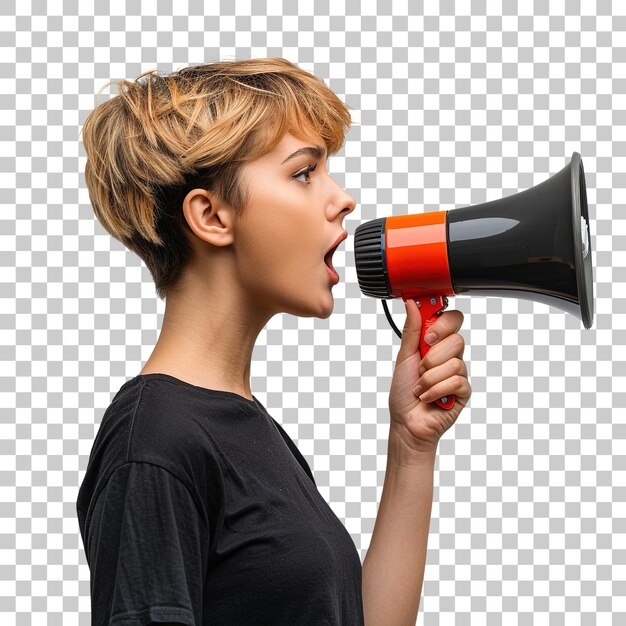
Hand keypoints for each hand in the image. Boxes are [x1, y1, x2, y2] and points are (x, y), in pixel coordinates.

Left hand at [388, 298, 471, 455]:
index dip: (442, 324)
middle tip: (420, 367)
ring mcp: (458, 373)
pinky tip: (429, 397)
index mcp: (435, 344)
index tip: (427, 337)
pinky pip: (457, 381)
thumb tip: (412, 303)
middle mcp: (449, 356)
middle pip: (457, 340)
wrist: (406, 422)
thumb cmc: (403, 392)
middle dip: (432, 357)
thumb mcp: (404, 357)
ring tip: (421, 387)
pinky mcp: (464, 391)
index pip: (452, 320)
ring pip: (455, 362)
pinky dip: (436, 390)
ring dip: (429, 378)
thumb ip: (412, 330)